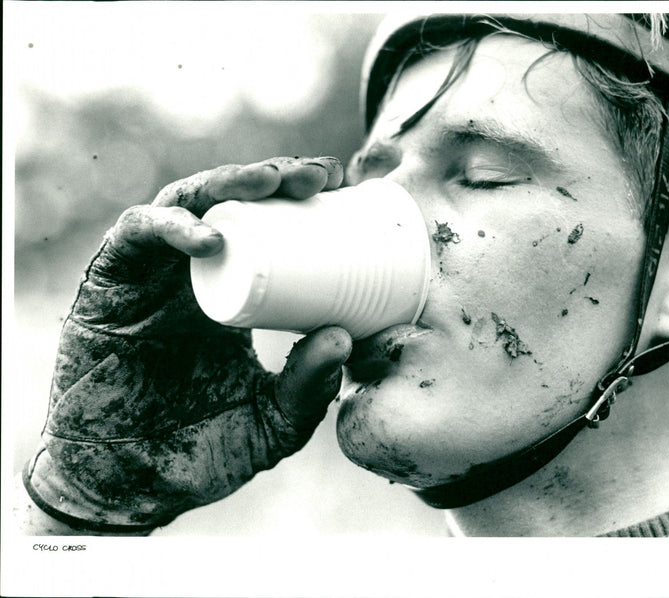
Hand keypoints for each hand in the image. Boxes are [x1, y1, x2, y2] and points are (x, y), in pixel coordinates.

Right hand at [23, 157, 352, 533]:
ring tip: (272, 183)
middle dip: (274, 179)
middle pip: (231, 205)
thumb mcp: (272, 423)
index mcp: (232, 295)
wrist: (126, 487)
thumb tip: (345, 337)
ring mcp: (150, 276)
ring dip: (229, 185)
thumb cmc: (200, 452)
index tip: (344, 188)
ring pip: (185, 203)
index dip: (301, 202)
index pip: (266, 231)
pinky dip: (170, 228)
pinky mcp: (108, 286)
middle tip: (318, 176)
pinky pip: (134, 238)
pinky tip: (209, 239)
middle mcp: (191, 274)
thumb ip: (308, 389)